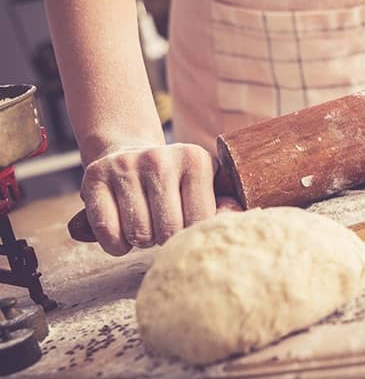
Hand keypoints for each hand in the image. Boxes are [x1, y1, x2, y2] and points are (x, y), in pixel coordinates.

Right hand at [80, 143, 216, 254]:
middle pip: (168, 231)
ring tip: (146, 223)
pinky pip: (108, 232)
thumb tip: (235, 218)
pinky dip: (116, 244)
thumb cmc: (175, 182)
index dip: (192, 233)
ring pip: (139, 234)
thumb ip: (222, 206)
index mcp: (195, 159)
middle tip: (163, 225)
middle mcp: (159, 158)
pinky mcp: (94, 176)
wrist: (130, 155)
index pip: (200, 221)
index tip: (186, 223)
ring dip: (142, 241)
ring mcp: (125, 165)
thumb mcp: (204, 186)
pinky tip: (123, 230)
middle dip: (166, 239)